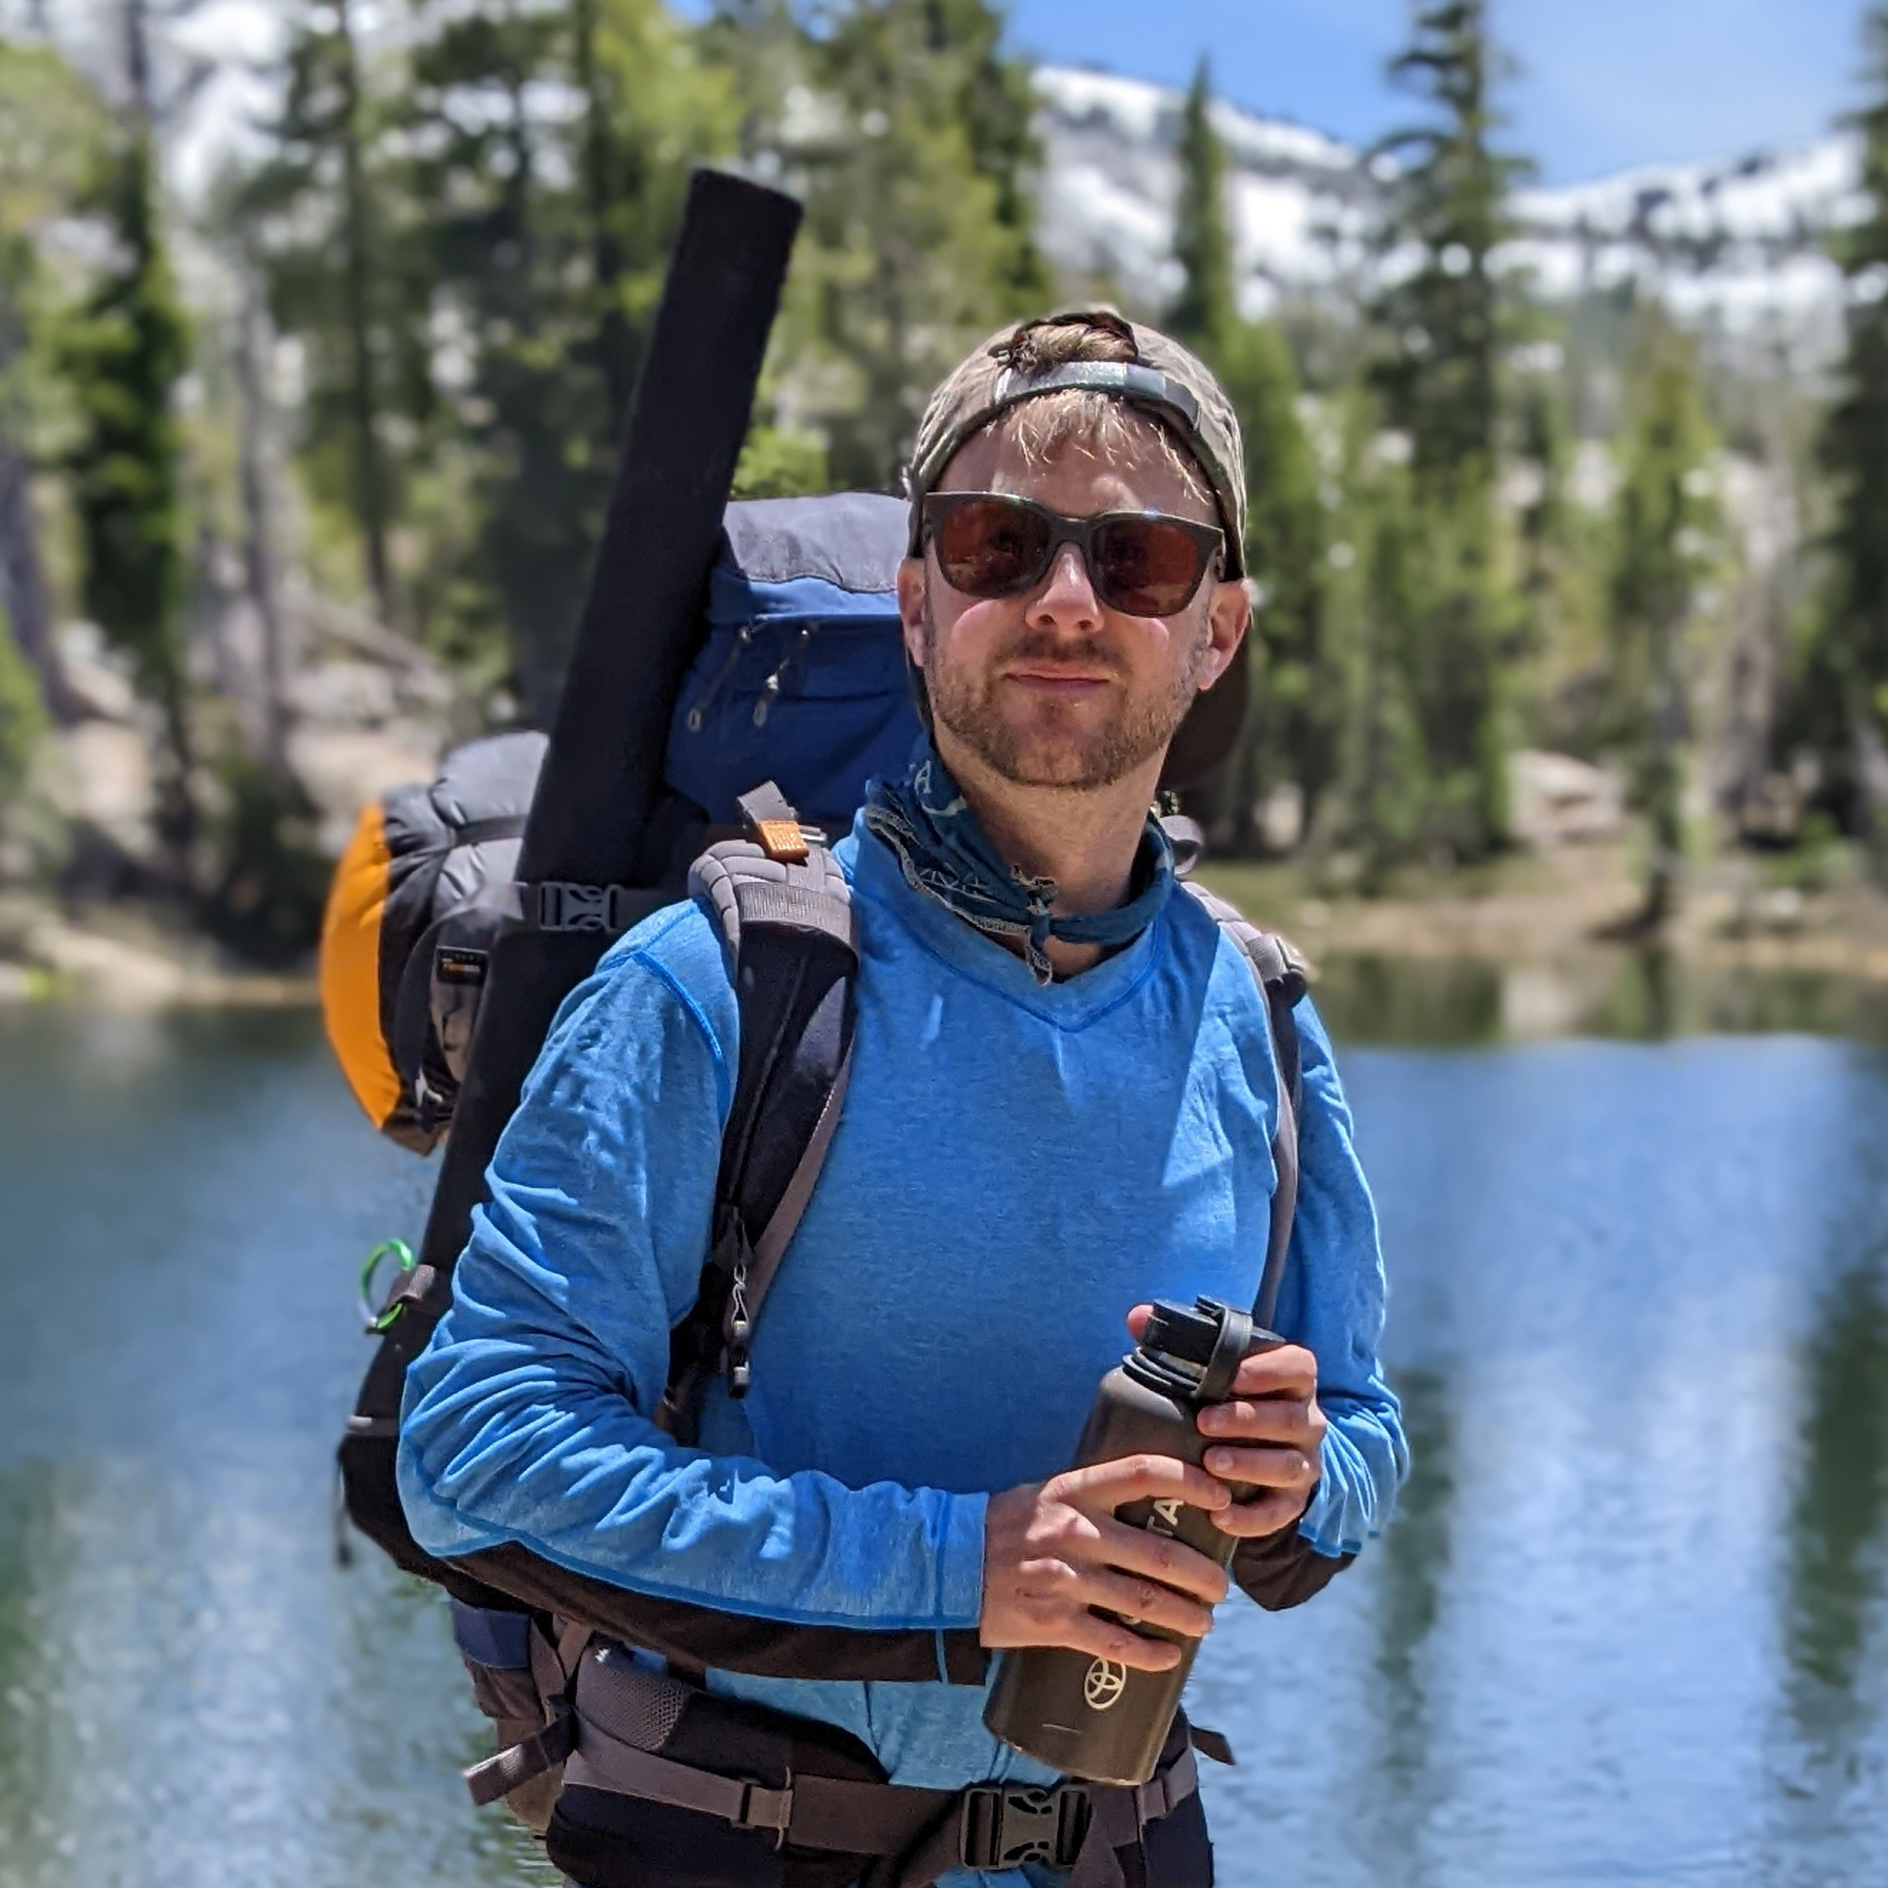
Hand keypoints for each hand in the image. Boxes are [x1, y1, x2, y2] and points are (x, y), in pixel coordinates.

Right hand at [981, 1455, 1232, 1672]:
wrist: (947, 1565)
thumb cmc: (1006, 1525)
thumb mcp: (1048, 1493)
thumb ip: (1096, 1497)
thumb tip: (1155, 1506)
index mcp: (1074, 1490)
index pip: (1144, 1473)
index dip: (1191, 1482)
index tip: (1222, 1499)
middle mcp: (1074, 1531)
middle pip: (1157, 1551)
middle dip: (1201, 1573)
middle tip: (1221, 1586)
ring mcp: (1064, 1579)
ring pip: (1143, 1600)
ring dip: (1185, 1615)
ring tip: (1205, 1622)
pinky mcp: (1052, 1623)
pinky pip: (1112, 1642)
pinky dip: (1148, 1654)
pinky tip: (1169, 1657)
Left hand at [1127, 1305, 1325, 1541]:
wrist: (1256, 1450)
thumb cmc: (1225, 1397)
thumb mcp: (1210, 1366)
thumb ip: (1177, 1338)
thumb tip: (1137, 1318)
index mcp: (1292, 1380)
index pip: (1299, 1366)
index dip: (1269, 1369)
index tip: (1232, 1376)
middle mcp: (1306, 1420)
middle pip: (1289, 1418)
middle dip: (1247, 1419)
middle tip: (1204, 1422)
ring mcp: (1303, 1463)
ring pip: (1289, 1465)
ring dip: (1251, 1465)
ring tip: (1211, 1464)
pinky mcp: (1293, 1501)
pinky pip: (1281, 1513)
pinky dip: (1253, 1519)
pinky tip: (1220, 1517)